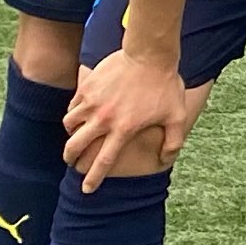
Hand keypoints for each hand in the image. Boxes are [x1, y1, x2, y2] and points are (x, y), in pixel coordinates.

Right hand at [62, 50, 207, 190]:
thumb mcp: (176, 115)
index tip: (86, 190)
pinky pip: (72, 105)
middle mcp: (104, 118)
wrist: (150, 53)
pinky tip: (78, 113)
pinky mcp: (87, 86)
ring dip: (70, 134)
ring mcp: (92, 102)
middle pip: (76, 146)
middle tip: (72, 162)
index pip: (103, 161)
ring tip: (75, 136)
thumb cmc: (165, 84)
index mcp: (124, 129)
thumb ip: (173, 140)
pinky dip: (73, 113)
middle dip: (71, 159)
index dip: (94, 178)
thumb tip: (167, 160)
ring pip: (69, 125)